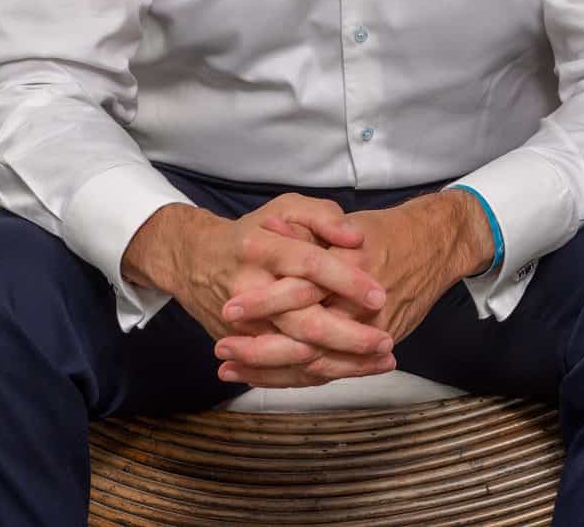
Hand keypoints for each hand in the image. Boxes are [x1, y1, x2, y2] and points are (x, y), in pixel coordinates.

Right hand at [121, 196, 396, 382]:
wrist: (197, 261)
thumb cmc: (254, 232)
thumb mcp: (285, 208)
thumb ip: (322, 216)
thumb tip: (356, 238)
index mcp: (260, 249)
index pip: (309, 266)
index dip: (345, 281)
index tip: (380, 295)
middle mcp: (248, 290)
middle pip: (303, 322)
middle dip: (348, 336)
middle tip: (387, 339)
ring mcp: (242, 326)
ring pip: (296, 355)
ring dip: (342, 363)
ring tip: (383, 361)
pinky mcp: (243, 347)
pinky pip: (283, 370)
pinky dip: (319, 376)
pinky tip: (354, 372)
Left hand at [214, 191, 492, 386]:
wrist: (432, 245)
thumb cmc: (380, 232)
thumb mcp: (341, 219)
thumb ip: (308, 227)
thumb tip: (269, 230)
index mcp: (347, 265)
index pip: (300, 289)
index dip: (264, 303)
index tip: (227, 311)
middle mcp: (359, 301)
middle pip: (305, 334)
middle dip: (260, 348)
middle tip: (223, 350)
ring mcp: (369, 328)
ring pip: (316, 361)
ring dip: (270, 370)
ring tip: (231, 371)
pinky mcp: (376, 344)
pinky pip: (333, 369)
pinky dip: (299, 377)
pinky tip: (264, 379)